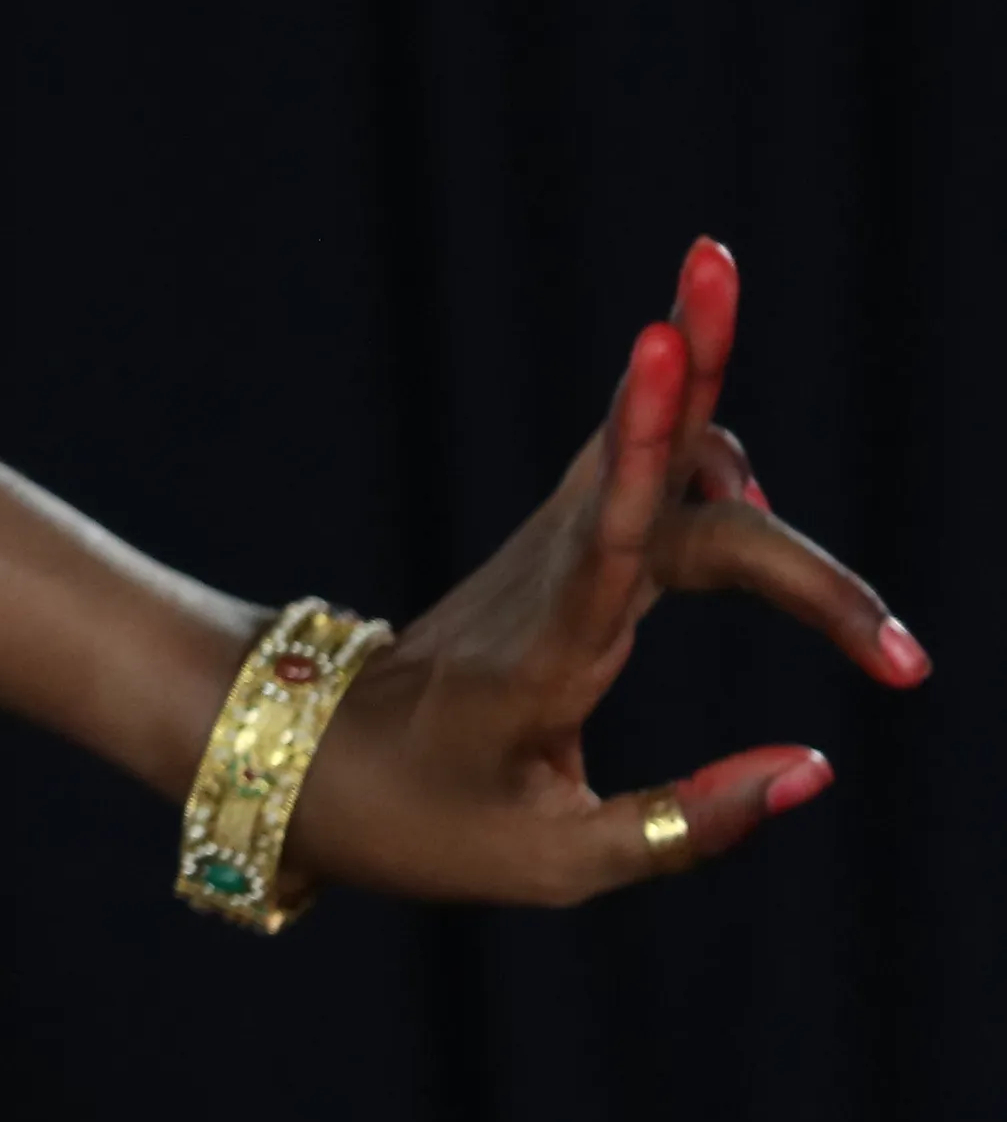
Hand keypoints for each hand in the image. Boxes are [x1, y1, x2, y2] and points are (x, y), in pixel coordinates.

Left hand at [287, 237, 930, 905]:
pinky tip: (751, 483)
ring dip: (686, 363)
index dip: (657, 447)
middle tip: (712, 256)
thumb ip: (684, 824)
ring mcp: (552, 556)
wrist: (305, 767)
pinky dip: (697, 444)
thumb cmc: (420, 823)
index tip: (666, 348)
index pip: (615, 536)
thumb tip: (817, 768)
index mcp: (545, 657)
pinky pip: (640, 474)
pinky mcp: (560, 553)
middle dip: (692, 365)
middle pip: (648, 464)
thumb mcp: (549, 864)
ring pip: (640, 445)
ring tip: (710, 271)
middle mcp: (551, 582)